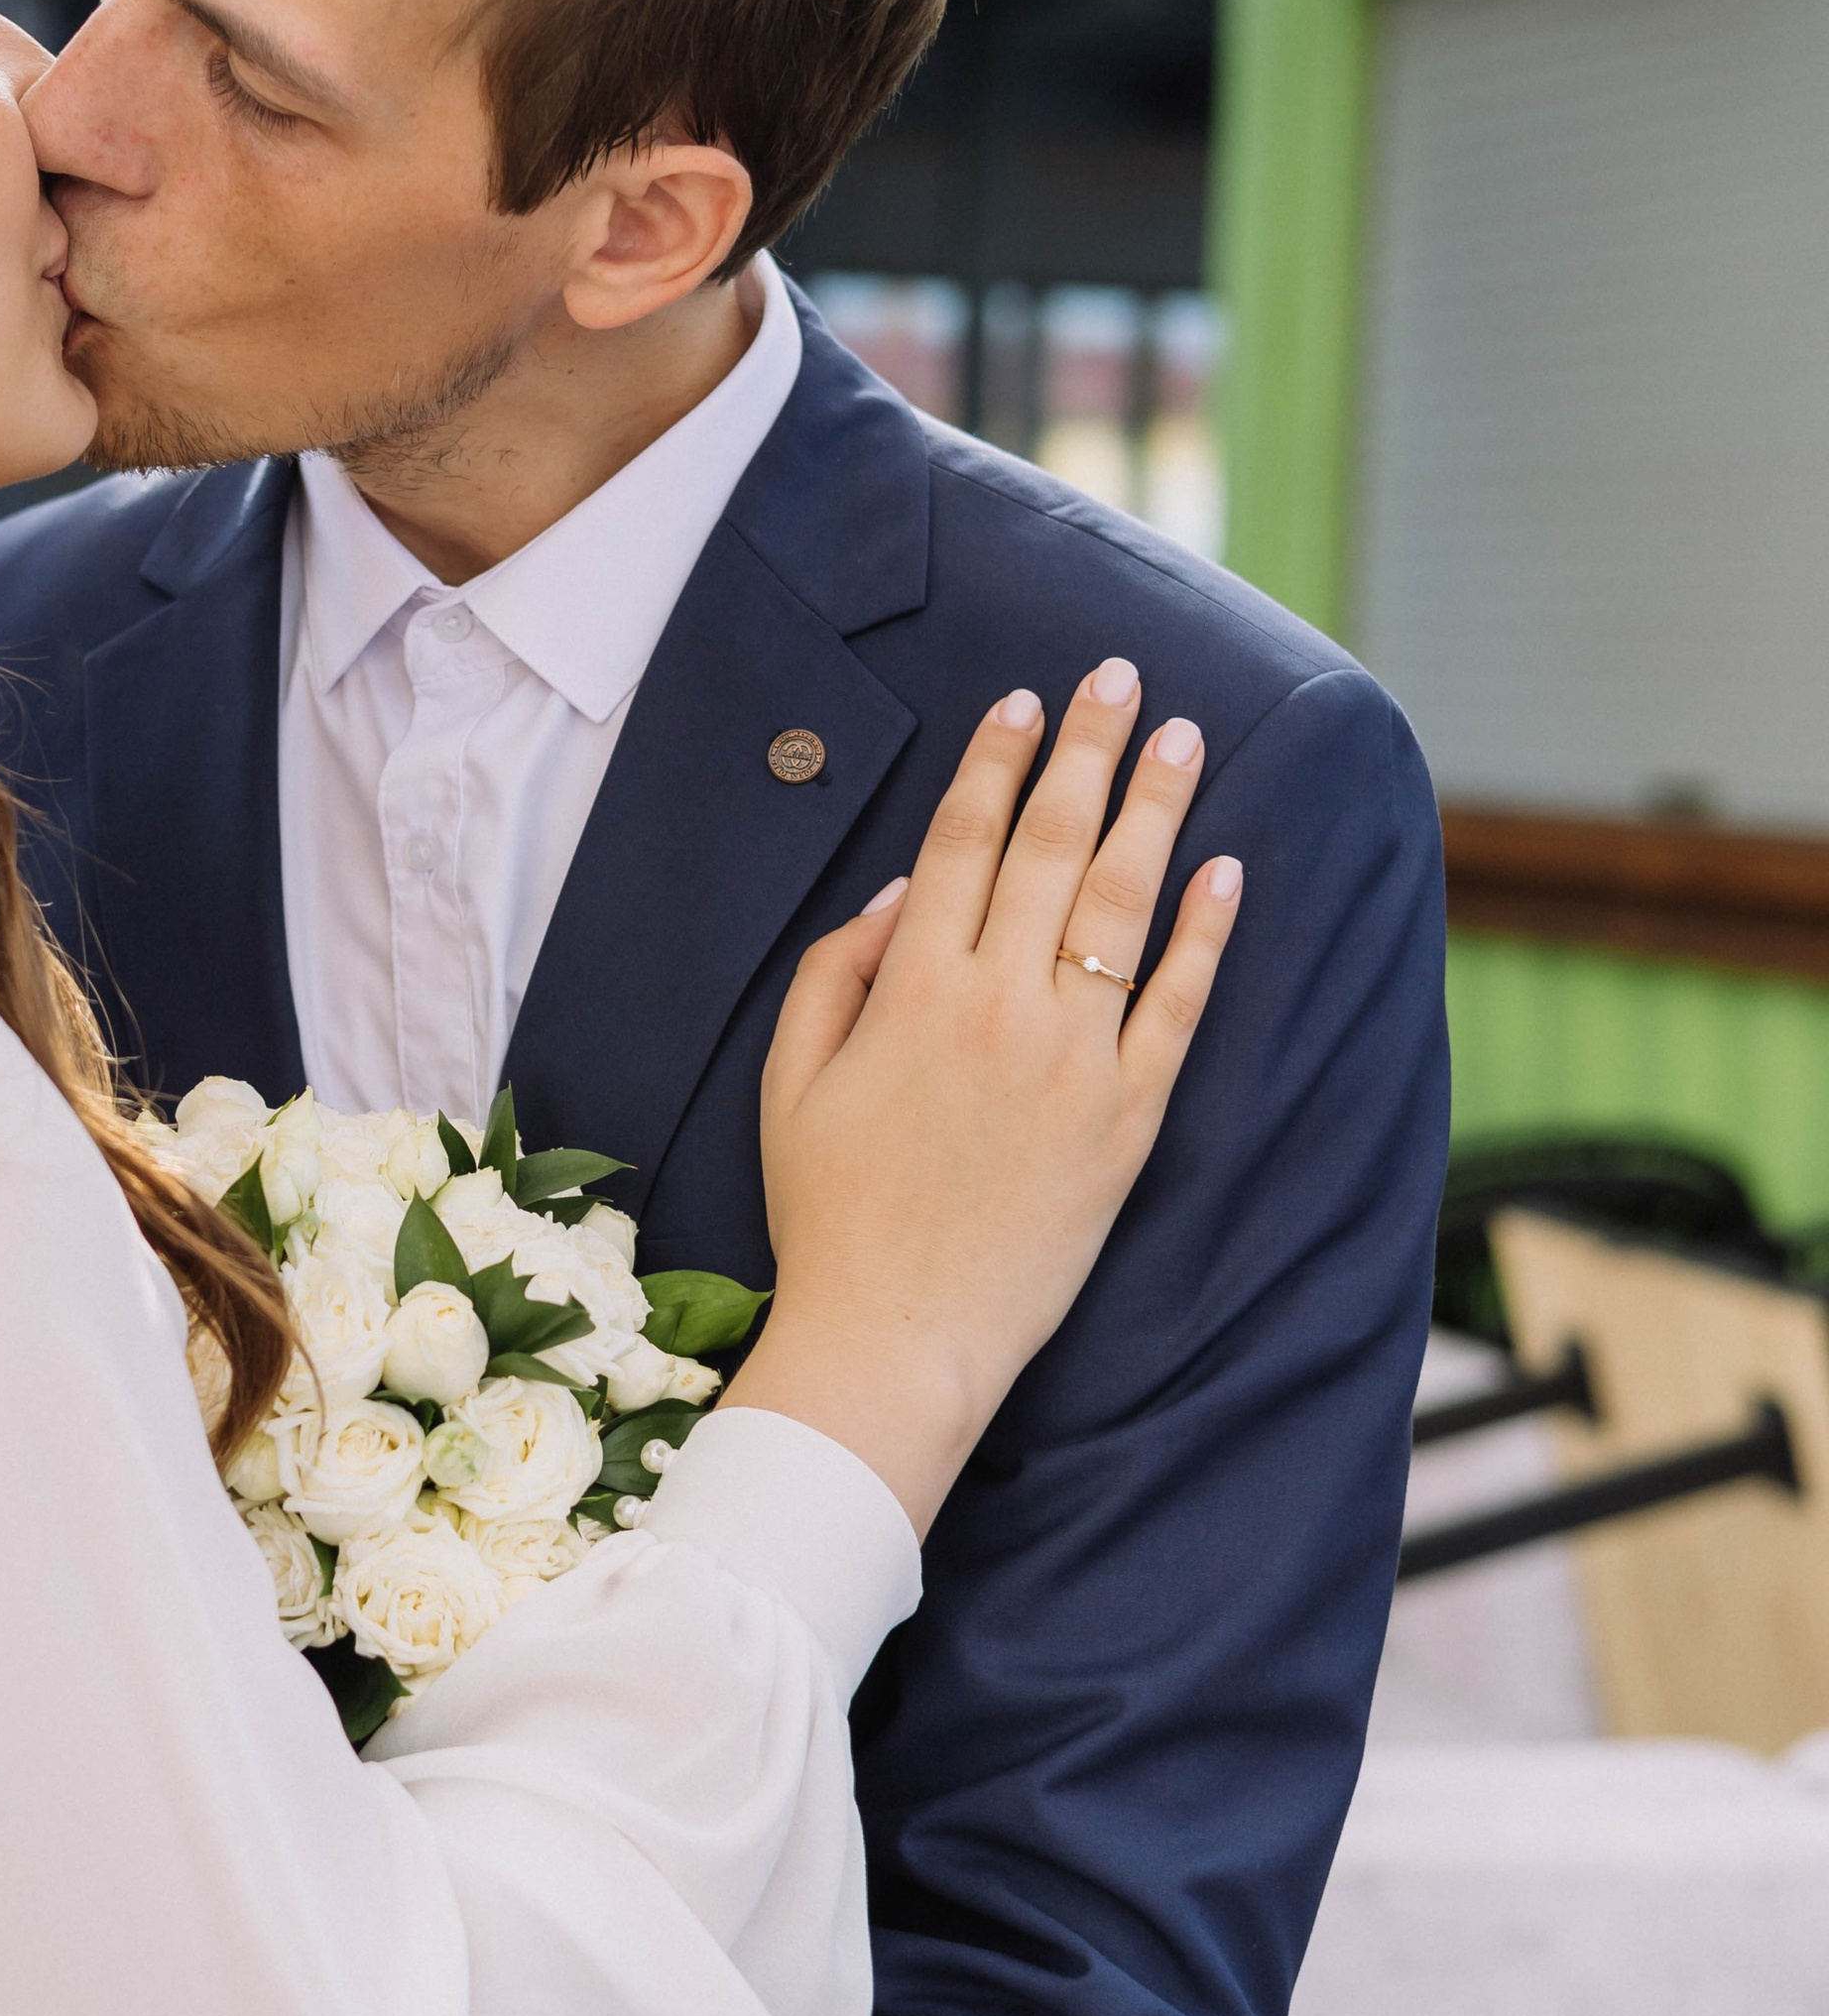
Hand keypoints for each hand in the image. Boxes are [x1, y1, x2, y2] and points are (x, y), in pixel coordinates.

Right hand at [727, 657, 1239, 1528]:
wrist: (898, 1338)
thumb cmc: (831, 1216)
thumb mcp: (790, 1084)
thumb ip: (834, 974)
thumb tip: (898, 893)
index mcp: (911, 990)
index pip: (963, 843)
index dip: (996, 763)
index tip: (1023, 700)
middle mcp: (998, 1005)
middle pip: (1053, 848)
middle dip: (1086, 751)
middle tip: (1119, 677)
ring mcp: (1073, 1060)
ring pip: (1123, 905)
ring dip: (1156, 810)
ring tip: (1182, 739)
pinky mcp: (1129, 1118)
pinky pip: (1179, 1007)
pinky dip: (1206, 933)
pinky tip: (1226, 870)